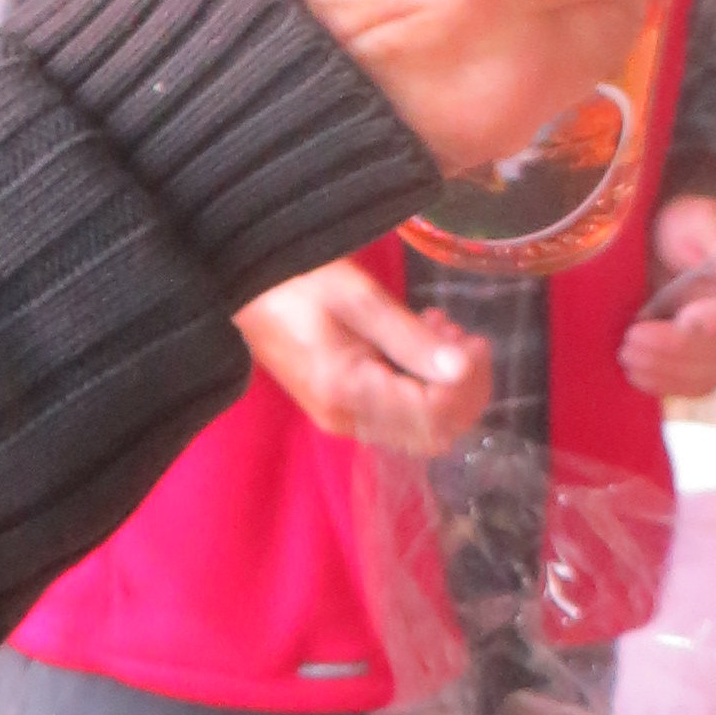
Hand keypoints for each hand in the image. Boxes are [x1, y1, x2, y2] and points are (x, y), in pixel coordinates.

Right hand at [238, 259, 492, 450]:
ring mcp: (345, 419)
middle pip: (433, 433)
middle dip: (462, 389)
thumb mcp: (358, 299)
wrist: (240, 285)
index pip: (433, 415)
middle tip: (464, 338)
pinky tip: (420, 342)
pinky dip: (424, 385)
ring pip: (421, 427)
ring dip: (446, 386)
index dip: (467, 384)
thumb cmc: (296, 281)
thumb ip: (411, 338)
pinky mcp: (343, 408)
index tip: (474, 341)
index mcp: (349, 393)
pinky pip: (400, 414)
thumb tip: (462, 368)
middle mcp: (349, 420)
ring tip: (440, 330)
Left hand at [618, 195, 715, 399]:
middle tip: (631, 338)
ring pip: (710, 374)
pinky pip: (697, 385)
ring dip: (665, 370)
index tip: (683, 321)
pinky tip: (637, 375)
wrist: (675, 246)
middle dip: (677, 348)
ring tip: (625, 354)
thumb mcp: (699, 218)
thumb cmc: (691, 226)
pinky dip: (666, 384)